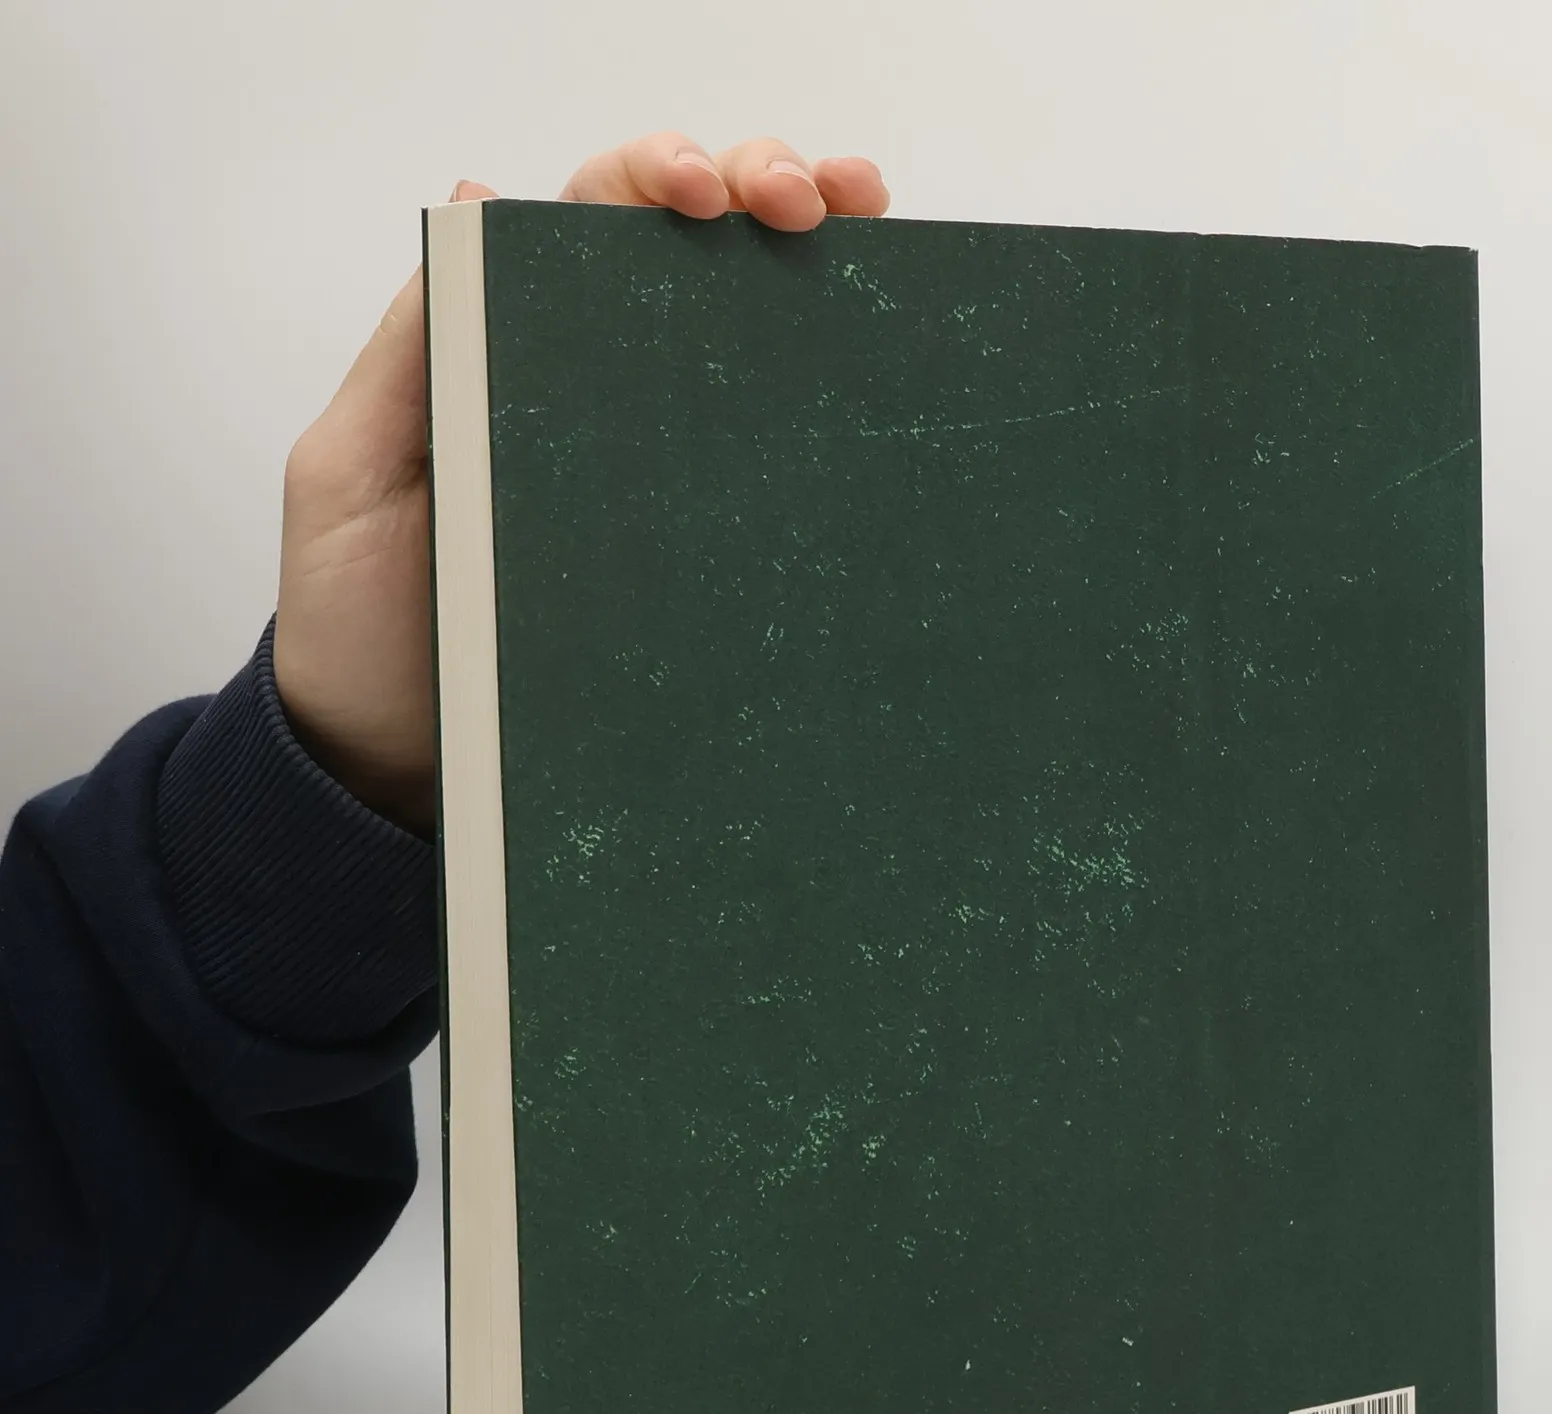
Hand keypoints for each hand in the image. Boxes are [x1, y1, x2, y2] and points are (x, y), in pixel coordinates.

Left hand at [271, 134, 889, 834]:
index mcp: (511, 350)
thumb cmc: (361, 627)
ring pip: (748, 343)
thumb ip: (410, 353)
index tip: (711, 191)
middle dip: (768, 191)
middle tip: (820, 203)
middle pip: (694, 257)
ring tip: (870, 240)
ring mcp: (652, 476)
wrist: (398, 771)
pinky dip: (825, 414)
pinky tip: (872, 382)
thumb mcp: (350, 473)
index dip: (664, 175)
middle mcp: (593, 395)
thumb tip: (479, 201)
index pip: (599, 221)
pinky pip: (766, 476)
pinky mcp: (695, 561)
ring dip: (819, 271)